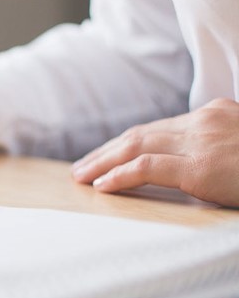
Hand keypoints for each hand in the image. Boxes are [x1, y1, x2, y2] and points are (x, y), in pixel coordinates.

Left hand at [72, 99, 238, 206]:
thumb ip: (216, 147)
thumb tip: (195, 165)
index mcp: (215, 113)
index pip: (159, 127)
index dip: (127, 142)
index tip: (107, 154)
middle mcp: (204, 120)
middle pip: (141, 134)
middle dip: (107, 151)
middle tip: (82, 166)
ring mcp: (202, 141)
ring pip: (137, 146)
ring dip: (103, 162)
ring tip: (82, 176)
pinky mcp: (201, 167)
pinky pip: (147, 168)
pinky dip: (119, 175)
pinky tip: (101, 184)